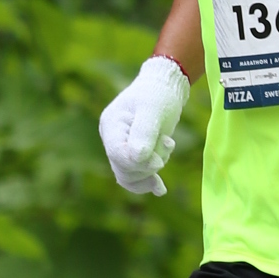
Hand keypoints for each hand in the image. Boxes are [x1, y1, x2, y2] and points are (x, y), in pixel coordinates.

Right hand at [98, 55, 190, 196]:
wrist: (165, 89)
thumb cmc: (158, 94)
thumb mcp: (153, 109)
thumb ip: (144, 133)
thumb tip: (138, 158)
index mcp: (111, 125)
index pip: (117, 154)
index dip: (137, 162)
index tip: (158, 160)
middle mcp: (112, 138)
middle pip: (124, 168)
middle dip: (148, 164)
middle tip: (167, 144)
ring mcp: (121, 147)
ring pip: (131, 174)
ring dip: (153, 169)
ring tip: (167, 146)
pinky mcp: (133, 154)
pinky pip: (135, 176)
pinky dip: (148, 181)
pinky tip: (160, 188)